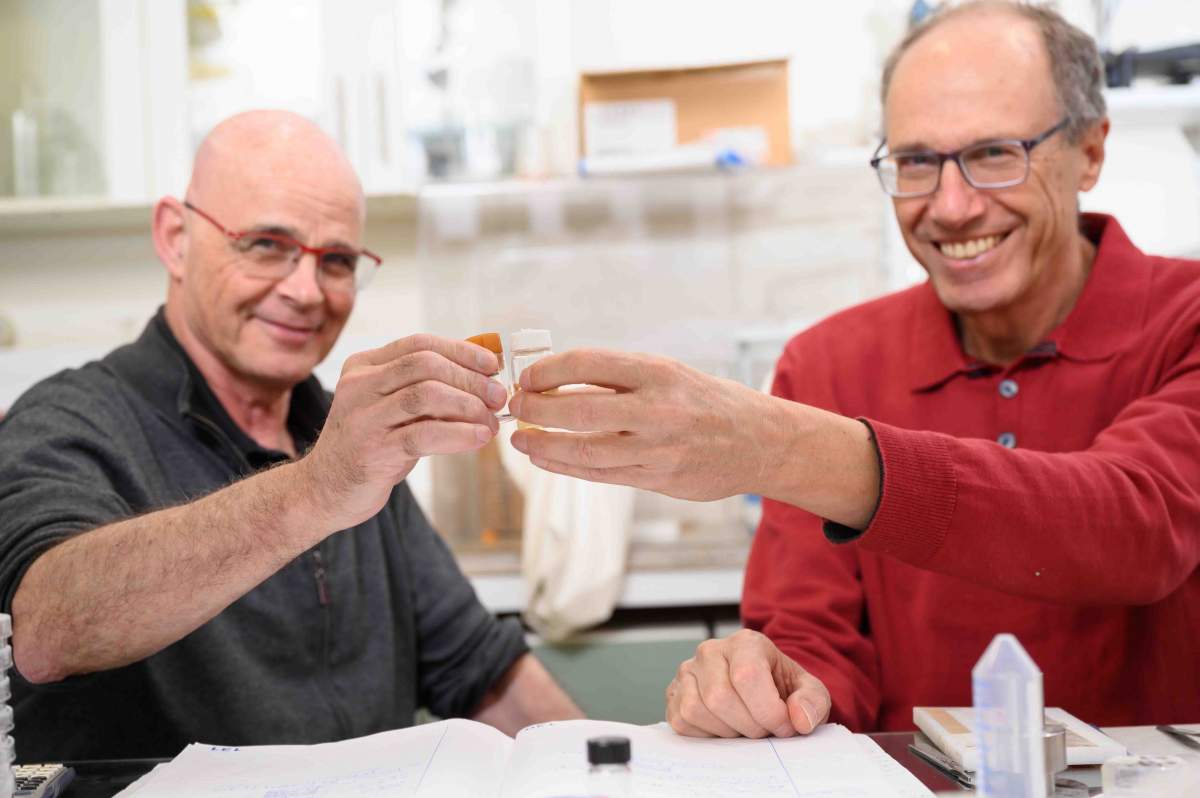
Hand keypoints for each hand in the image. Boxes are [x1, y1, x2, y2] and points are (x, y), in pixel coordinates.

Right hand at [299, 334, 506, 528]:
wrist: (325, 490)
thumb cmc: (371, 445)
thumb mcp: (392, 408)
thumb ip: (425, 388)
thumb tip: (483, 378)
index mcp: (364, 366)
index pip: (419, 344)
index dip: (461, 351)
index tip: (492, 365)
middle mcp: (359, 385)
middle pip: (425, 365)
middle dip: (470, 379)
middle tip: (498, 397)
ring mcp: (363, 418)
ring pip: (426, 395)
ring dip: (468, 406)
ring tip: (490, 422)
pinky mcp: (372, 451)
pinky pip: (423, 434)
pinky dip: (458, 434)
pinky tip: (479, 438)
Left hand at [507, 349, 779, 500]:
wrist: (760, 442)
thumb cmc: (707, 402)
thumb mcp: (670, 374)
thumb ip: (619, 379)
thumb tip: (556, 380)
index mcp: (659, 372)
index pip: (588, 362)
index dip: (548, 369)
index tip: (527, 376)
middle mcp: (658, 409)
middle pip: (579, 408)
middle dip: (536, 408)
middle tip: (515, 406)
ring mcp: (658, 448)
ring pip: (584, 450)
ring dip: (543, 446)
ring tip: (521, 440)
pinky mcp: (658, 479)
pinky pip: (600, 475)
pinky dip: (565, 467)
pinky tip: (545, 459)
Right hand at [666, 630, 830, 738]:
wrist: (763, 689)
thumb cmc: (782, 688)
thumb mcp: (809, 691)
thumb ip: (813, 702)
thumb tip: (799, 718)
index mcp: (746, 642)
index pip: (747, 676)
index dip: (768, 711)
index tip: (784, 726)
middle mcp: (711, 651)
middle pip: (720, 697)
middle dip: (749, 725)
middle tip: (765, 730)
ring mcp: (688, 671)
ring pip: (696, 709)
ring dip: (726, 731)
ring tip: (745, 727)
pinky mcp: (674, 693)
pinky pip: (681, 720)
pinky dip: (705, 734)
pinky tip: (725, 728)